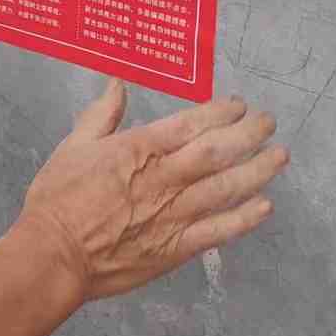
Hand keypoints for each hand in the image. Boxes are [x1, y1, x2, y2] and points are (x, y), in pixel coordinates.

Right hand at [18, 80, 287, 301]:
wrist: (56, 253)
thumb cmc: (59, 197)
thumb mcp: (74, 145)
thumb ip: (102, 114)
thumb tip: (117, 82)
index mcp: (139, 149)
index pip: (191, 124)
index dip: (219, 112)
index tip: (238, 104)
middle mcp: (165, 178)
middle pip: (218, 152)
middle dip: (248, 134)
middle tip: (268, 122)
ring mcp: (174, 214)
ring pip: (226, 188)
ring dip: (257, 171)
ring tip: (279, 157)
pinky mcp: (177, 247)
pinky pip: (219, 231)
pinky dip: (244, 219)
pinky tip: (264, 207)